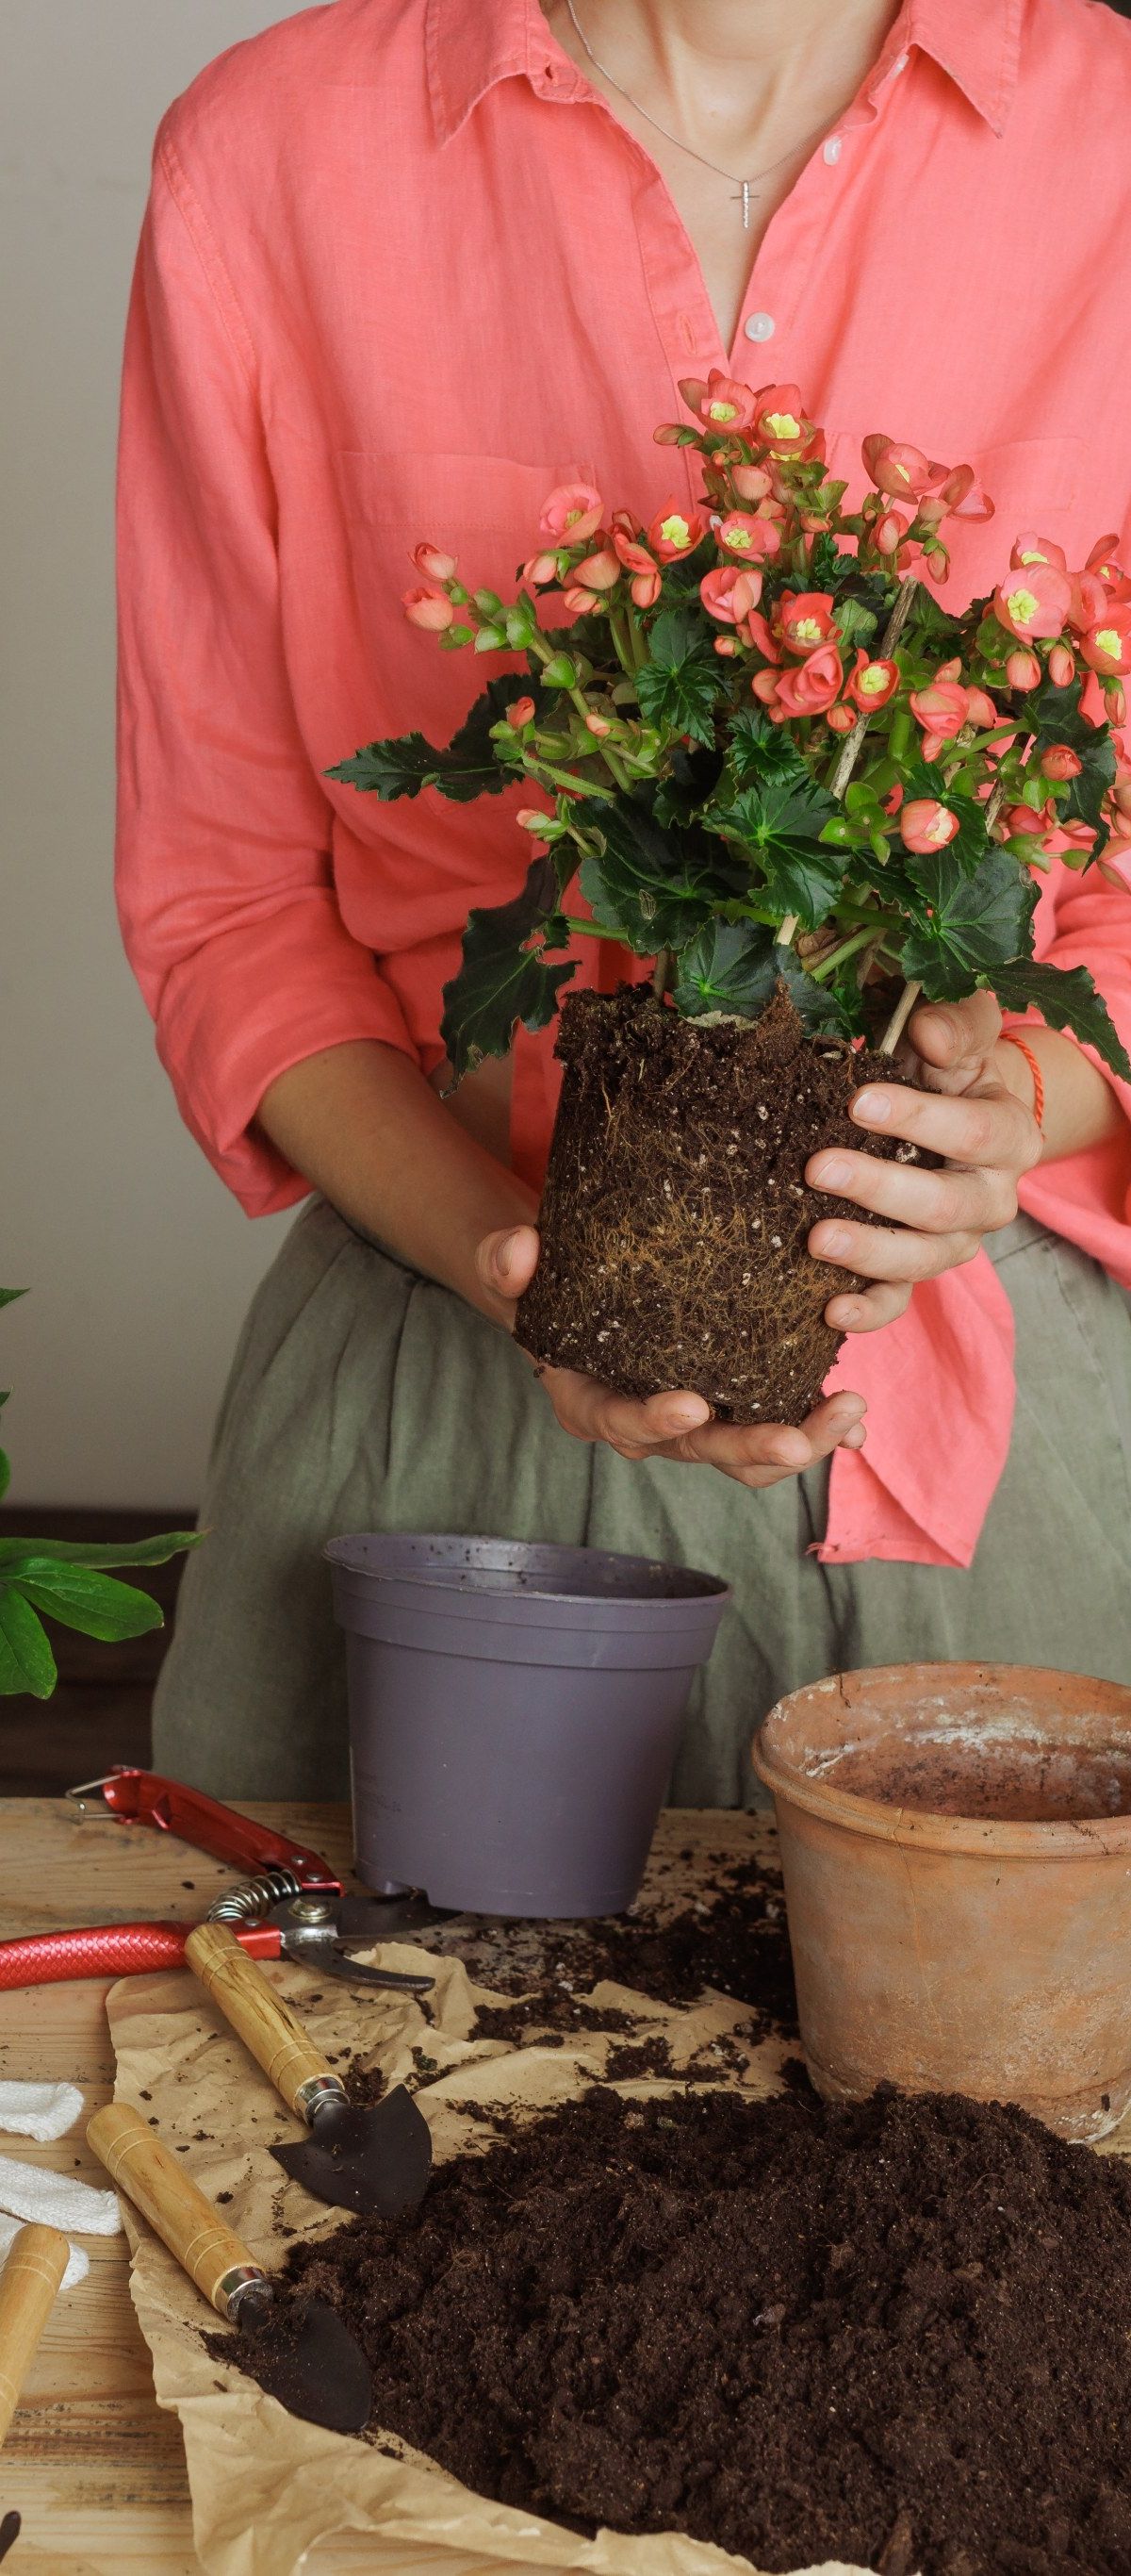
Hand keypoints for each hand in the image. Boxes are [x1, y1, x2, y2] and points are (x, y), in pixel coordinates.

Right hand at [475, 1224, 866, 1488]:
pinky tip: (858, 1424)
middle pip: (703, 1452)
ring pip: (748, 1450)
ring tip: (849, 1414)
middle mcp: (648, 1424)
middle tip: (798, 1440)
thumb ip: (506, 1260)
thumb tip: (518, 1251)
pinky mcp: (733, 1398)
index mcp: (591, 1403)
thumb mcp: (510, 1264)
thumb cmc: (543, 1279)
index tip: (691, 1404)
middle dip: (753, 1448)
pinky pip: (777, 1421)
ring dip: (802, 1440)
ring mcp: (695, 1416)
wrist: (571, 1284)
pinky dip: (817, 1427)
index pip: (623, 1422)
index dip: (655, 1422)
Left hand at [807, 989, 1043, 1336]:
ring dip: (869, 1251)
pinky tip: (831, 1308)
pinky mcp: (920, 1270)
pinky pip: (900, 1300)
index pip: (975, 1131)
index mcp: (1011, 1137)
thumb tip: (929, 1034)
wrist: (956, 1112)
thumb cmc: (950, 1070)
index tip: (858, 1101)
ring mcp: (956, 1241)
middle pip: (945, 1205)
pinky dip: (869, 1310)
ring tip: (816, 1238)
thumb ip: (955, 1025)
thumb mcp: (962, 1035)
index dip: (918, 1118)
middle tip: (818, 1169)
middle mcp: (992, 1198)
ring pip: (924, 1259)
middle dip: (879, 1189)